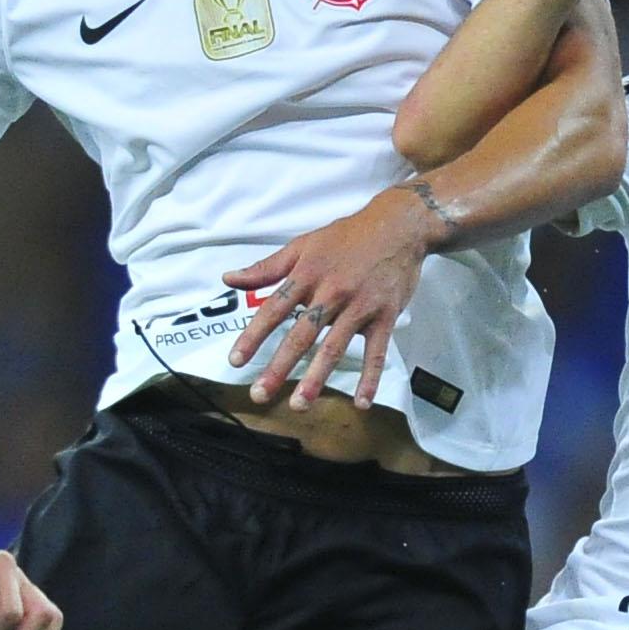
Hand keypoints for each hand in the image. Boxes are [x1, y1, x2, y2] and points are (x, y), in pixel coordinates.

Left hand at [224, 183, 443, 406]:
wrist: (398, 226)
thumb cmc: (348, 237)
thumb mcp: (303, 245)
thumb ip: (266, 267)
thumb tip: (229, 278)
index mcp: (307, 275)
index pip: (274, 310)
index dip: (253, 336)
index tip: (236, 361)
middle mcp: (331, 293)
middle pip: (301, 335)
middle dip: (279, 367)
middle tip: (260, 393)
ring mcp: (359, 306)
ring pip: (334, 347)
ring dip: (317, 377)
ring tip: (300, 403)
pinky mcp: (385, 316)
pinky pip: (377, 352)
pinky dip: (370, 378)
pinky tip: (361, 402)